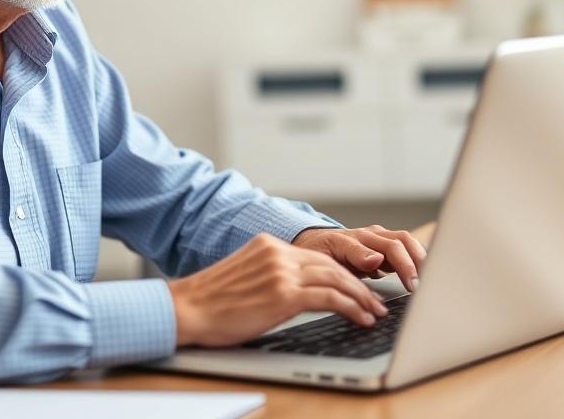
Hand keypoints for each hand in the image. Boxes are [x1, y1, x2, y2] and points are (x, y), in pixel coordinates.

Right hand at [166, 233, 387, 347]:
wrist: (187, 308)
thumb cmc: (210, 302)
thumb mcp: (244, 277)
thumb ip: (270, 275)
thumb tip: (293, 291)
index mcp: (269, 245)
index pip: (317, 257)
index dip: (342, 273)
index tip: (357, 288)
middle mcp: (278, 253)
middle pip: (332, 265)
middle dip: (359, 285)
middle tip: (376, 301)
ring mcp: (282, 271)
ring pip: (337, 279)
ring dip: (361, 298)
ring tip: (375, 312)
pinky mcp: (284, 294)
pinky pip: (329, 298)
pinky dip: (351, 308)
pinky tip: (361, 318)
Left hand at [291, 225, 426, 291]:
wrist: (315, 244)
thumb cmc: (320, 251)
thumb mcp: (326, 255)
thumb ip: (352, 256)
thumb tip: (376, 260)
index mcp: (356, 238)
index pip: (387, 246)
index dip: (402, 265)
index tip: (410, 283)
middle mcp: (371, 236)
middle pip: (402, 242)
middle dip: (415, 264)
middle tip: (421, 288)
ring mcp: (380, 240)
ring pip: (408, 243)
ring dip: (420, 261)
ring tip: (428, 282)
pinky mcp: (386, 249)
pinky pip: (406, 251)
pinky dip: (416, 262)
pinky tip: (423, 277)